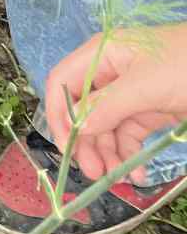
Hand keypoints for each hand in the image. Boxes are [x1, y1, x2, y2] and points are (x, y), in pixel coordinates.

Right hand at [45, 22, 186, 181]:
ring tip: (117, 178)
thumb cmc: (186, 66)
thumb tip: (76, 129)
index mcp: (101, 55)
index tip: (64, 146)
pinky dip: (128, 154)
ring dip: (107, 154)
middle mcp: (111, 74)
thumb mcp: (145, 85)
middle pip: (84, 110)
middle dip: (86, 142)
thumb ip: (107, 106)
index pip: (63, 82)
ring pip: (106, 128)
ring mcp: (131, 94)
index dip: (58, 113)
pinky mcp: (150, 111)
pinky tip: (136, 172)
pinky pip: (129, 135)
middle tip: (93, 173)